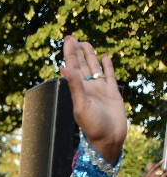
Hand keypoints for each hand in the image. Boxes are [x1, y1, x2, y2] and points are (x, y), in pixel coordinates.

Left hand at [60, 36, 126, 164]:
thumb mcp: (81, 105)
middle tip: (71, 37)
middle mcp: (88, 87)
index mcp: (79, 90)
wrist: (109, 139)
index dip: (69, 53)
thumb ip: (74, 86)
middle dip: (76, 51)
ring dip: (89, 55)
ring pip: (94, 67)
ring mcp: (100, 89)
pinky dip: (107, 65)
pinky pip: (109, 75)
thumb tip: (63, 67)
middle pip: (81, 64)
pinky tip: (105, 57)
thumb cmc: (93, 126)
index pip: (72, 67)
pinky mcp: (112, 92)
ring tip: (85, 43)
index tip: (67, 39)